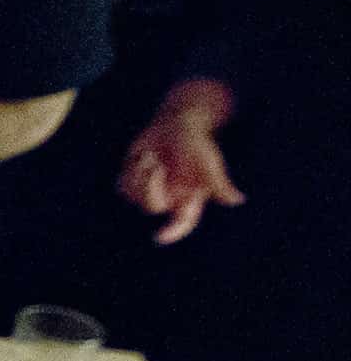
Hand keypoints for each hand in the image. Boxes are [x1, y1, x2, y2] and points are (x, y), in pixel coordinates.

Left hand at [118, 83, 243, 244]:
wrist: (176, 122)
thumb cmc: (197, 142)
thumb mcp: (208, 162)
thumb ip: (219, 183)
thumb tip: (238, 201)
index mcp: (189, 197)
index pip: (182, 223)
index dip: (172, 233)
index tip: (159, 238)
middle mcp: (170, 198)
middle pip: (151, 206)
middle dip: (149, 186)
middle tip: (156, 164)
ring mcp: (150, 191)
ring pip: (133, 196)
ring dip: (139, 173)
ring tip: (151, 157)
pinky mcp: (134, 181)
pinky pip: (122, 186)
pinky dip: (130, 170)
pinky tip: (141, 157)